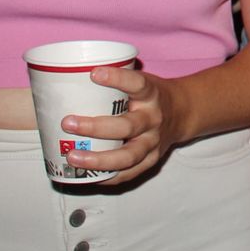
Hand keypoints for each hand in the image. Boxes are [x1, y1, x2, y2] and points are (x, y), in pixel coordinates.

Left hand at [59, 65, 187, 185]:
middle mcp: (154, 119)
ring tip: (73, 156)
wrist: (183, 113)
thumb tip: (66, 77)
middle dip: (95, 127)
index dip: (117, 79)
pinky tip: (86, 176)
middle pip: (127, 126)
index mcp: (151, 94)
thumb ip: (115, 82)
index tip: (93, 73)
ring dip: (98, 159)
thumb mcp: (140, 82)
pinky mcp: (151, 160)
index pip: (137, 84)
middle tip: (68, 123)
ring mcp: (153, 142)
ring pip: (128, 156)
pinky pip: (128, 174)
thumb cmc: (149, 96)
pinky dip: (107, 177)